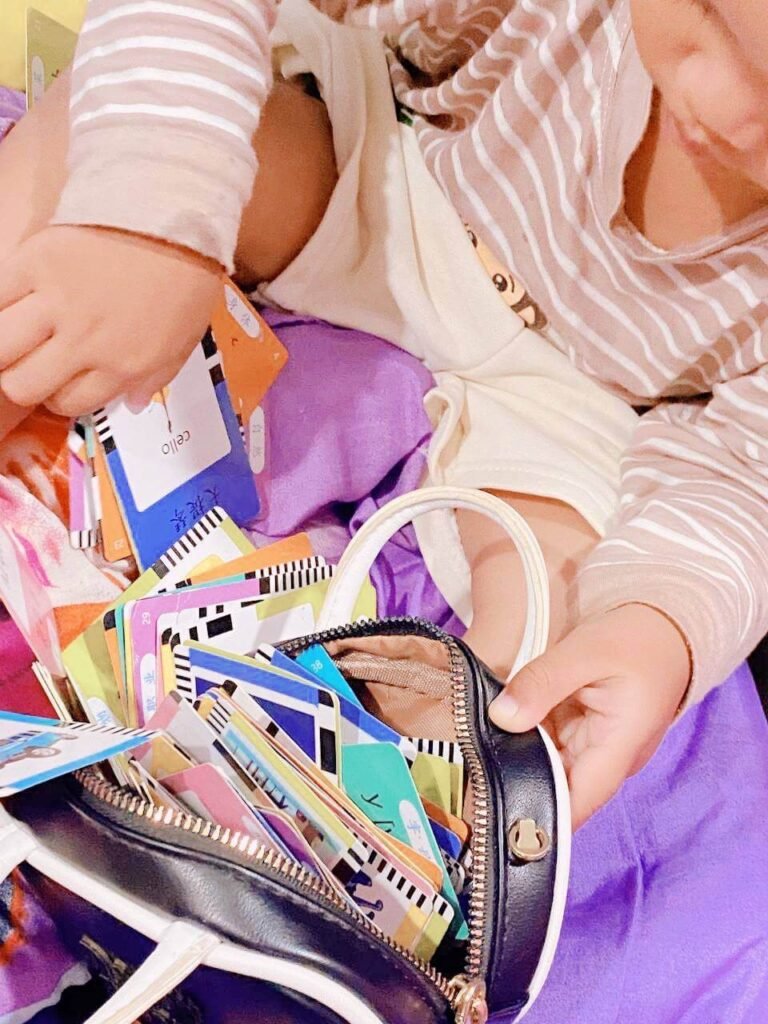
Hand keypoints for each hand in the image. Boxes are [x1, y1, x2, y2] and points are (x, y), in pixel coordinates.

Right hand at [0, 225, 221, 415]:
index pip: (67, 402)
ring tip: (16, 335)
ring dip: (4, 347)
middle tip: (32, 361)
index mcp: (122, 364)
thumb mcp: (184, 339)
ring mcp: (56, 303)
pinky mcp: (33, 263)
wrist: (174, 214)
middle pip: (23, 384)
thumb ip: (156, 377)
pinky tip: (11, 303)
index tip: (60, 379)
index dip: (58, 395)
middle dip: (24, 379)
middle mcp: (85, 342)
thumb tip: (134, 404)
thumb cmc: (185, 275)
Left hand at [488, 604, 691, 828]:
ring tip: (466, 757)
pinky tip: (488, 732)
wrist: (664, 631)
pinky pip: (547, 746)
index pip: (575, 804)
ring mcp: (593, 750)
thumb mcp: (585, 652)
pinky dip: (522, 739)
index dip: (535, 817)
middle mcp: (607, 761)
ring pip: (547, 768)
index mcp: (619, 750)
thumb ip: (542, 683)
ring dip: (513, 760)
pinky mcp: (581, 735)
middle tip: (463, 780)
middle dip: (513, 787)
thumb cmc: (635, 641)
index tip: (489, 816)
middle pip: (556, 790)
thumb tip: (501, 717)